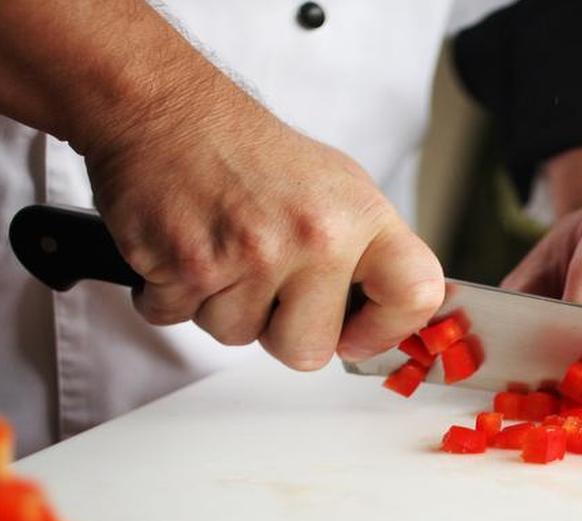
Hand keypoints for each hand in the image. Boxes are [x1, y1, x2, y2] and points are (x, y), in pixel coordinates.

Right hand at [83, 77, 443, 369]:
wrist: (167, 109)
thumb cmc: (249, 154)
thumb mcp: (336, 189)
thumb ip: (366, 257)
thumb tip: (384, 324)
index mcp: (361, 216)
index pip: (415, 293)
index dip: (387, 329)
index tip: (358, 333)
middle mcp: (315, 235)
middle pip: (308, 351)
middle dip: (279, 331)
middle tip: (264, 281)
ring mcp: (251, 253)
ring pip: (238, 337)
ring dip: (220, 305)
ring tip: (220, 248)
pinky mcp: (187, 265)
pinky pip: (178, 319)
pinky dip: (171, 295)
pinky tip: (183, 247)